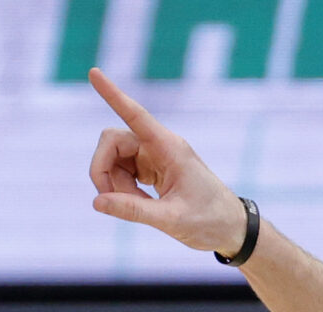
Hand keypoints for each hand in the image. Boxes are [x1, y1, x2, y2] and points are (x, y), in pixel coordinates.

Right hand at [86, 68, 250, 257]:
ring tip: (137, 206)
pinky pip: (122, 171)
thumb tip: (97, 202)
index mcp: (169, 148)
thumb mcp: (171, 219)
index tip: (93, 72)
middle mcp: (159, 145)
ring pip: (114, 158)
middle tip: (112, 201)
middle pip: (112, 141)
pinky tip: (140, 204)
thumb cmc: (208, 220)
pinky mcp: (151, 169)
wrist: (229, 227)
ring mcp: (153, 156)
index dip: (113, 94)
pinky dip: (122, 190)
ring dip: (114, 184)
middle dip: (103, 170)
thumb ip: (133, 210)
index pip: (135, 115)